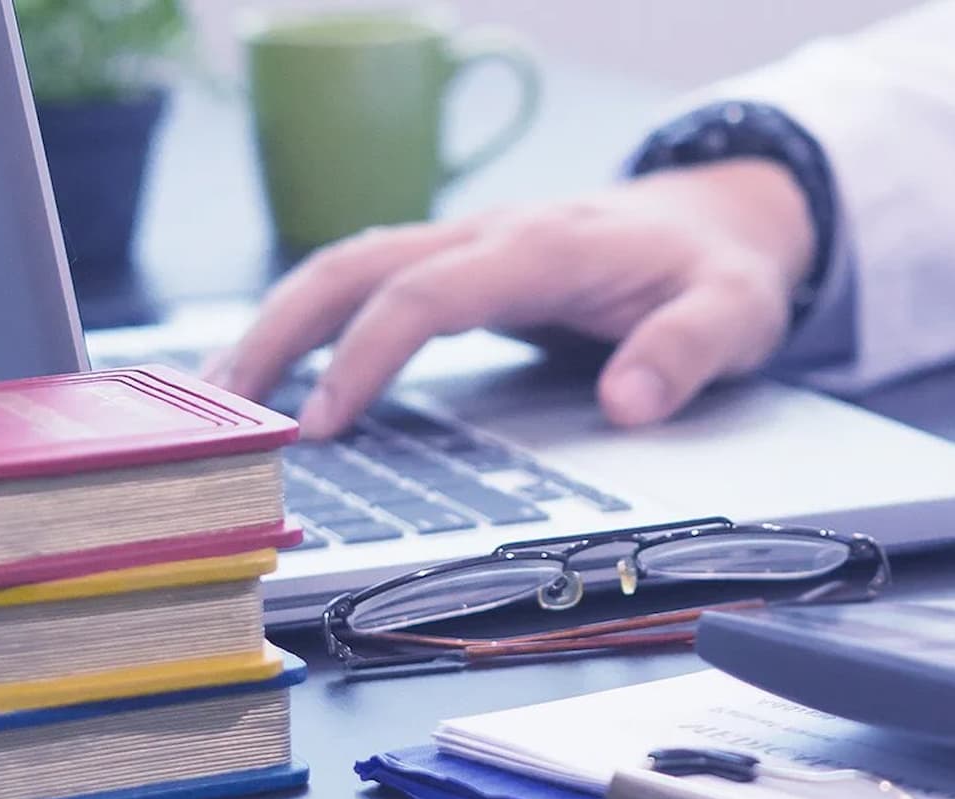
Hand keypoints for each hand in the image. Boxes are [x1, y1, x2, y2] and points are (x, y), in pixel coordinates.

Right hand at [206, 160, 815, 437]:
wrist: (722, 220)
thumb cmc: (719, 271)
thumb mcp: (734, 313)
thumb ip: (685, 354)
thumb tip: (626, 404)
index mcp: (544, 247)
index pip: (428, 294)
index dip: (367, 356)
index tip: (324, 424)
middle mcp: (490, 235)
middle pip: (353, 265)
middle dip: (276, 333)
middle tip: (222, 414)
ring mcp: (468, 246)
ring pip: (345, 268)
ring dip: (274, 327)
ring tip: (219, 403)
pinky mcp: (460, 267)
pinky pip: (367, 285)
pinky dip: (308, 323)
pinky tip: (274, 377)